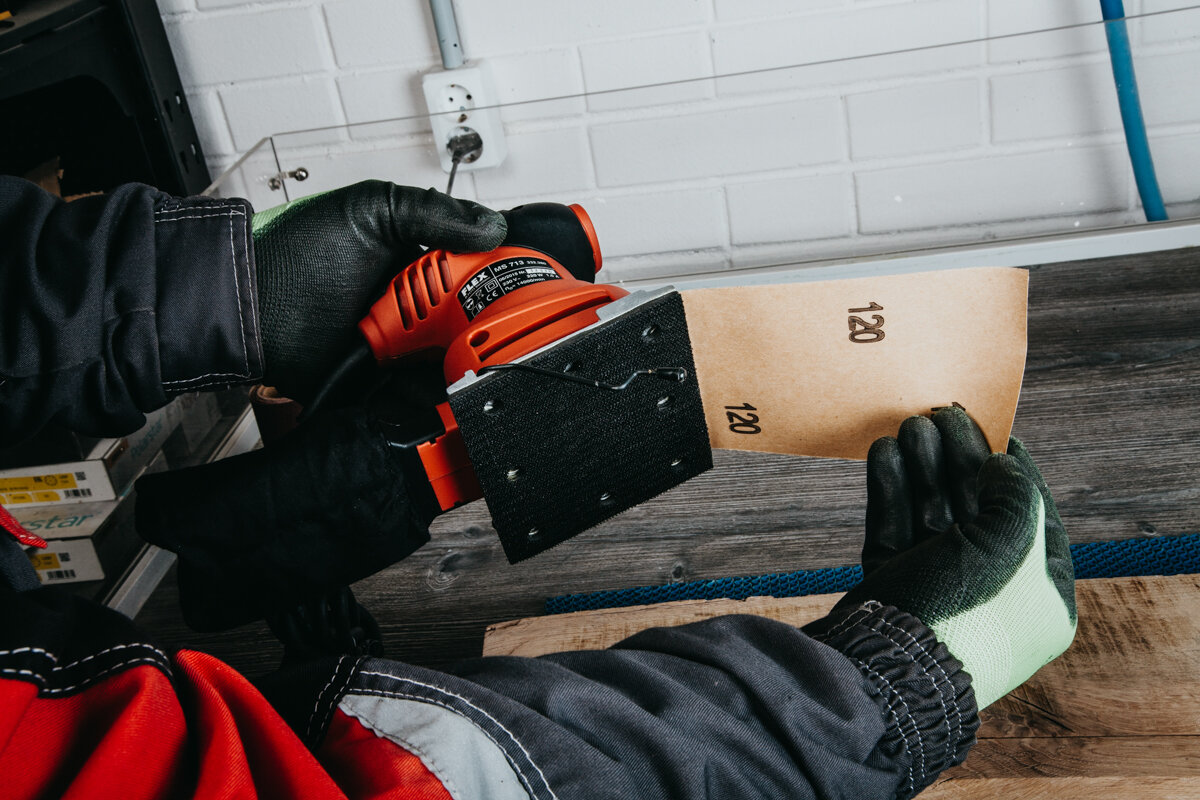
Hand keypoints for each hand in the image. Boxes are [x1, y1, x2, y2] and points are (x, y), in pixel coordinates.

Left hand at [252, 180, 505, 401]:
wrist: (249, 306)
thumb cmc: (294, 252)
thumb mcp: (370, 210)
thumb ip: (432, 212)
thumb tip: (492, 227)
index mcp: (412, 262)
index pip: (472, 273)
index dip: (498, 280)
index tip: (519, 287)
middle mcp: (409, 305)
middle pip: (468, 323)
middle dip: (487, 330)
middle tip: (498, 333)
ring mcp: (396, 346)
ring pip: (449, 361)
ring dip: (467, 365)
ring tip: (486, 366)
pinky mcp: (380, 383)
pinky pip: (416, 396)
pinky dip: (434, 398)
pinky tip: (452, 392)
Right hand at [837, 406, 1075, 708]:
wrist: (889, 671)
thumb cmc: (964, 613)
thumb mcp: (1011, 546)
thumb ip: (1015, 496)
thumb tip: (1003, 464)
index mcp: (1039, 597)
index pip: (1035, 518)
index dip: (1017, 470)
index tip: (997, 431)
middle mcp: (992, 594)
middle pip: (977, 510)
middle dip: (958, 461)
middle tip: (940, 415)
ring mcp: (938, 591)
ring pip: (932, 515)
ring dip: (922, 469)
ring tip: (907, 425)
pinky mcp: (893, 588)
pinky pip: (895, 530)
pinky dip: (890, 491)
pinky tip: (884, 454)